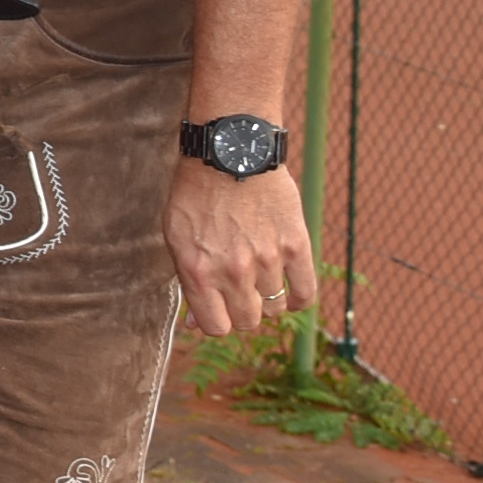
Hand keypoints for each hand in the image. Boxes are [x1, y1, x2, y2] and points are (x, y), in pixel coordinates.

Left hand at [165, 160, 314, 336]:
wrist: (229, 154)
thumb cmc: (196, 195)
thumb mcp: (176, 238)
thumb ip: (188, 282)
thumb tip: (194, 324)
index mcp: (198, 272)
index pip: (216, 327)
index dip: (217, 322)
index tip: (219, 310)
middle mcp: (233, 272)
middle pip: (247, 321)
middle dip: (242, 312)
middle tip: (239, 294)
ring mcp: (267, 259)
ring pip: (274, 308)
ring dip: (268, 300)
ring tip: (261, 282)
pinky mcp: (295, 245)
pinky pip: (305, 292)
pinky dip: (298, 300)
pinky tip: (290, 294)